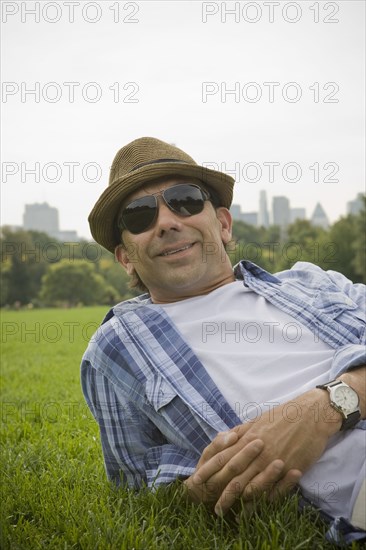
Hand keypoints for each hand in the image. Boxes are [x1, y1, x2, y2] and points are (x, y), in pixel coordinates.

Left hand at [186, 388, 336, 514]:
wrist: (311, 414)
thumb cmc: (284, 415)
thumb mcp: (258, 420)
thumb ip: (241, 432)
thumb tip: (225, 438)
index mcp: (248, 438)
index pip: (223, 456)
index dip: (209, 470)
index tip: (196, 480)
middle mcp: (258, 451)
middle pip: (234, 475)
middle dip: (221, 492)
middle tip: (212, 506)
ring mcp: (273, 461)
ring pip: (252, 486)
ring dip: (240, 502)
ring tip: (230, 513)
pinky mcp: (289, 469)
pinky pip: (273, 489)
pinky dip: (263, 501)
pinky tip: (255, 510)